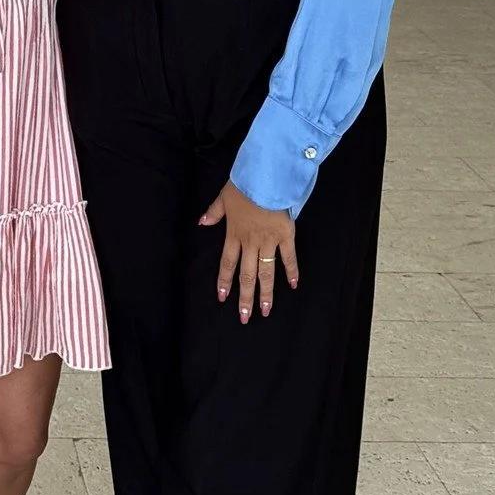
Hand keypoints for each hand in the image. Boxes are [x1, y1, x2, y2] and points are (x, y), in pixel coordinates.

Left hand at [199, 181, 297, 322]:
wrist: (266, 177)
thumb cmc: (244, 185)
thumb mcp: (223, 197)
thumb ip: (214, 213)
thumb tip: (202, 222)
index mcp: (234, 234)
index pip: (227, 263)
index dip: (225, 281)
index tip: (223, 298)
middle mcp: (250, 242)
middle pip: (246, 275)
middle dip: (245, 297)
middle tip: (245, 316)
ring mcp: (268, 241)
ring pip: (266, 272)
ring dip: (265, 293)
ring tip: (265, 311)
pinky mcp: (286, 236)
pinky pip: (288, 257)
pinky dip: (292, 271)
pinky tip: (293, 285)